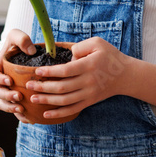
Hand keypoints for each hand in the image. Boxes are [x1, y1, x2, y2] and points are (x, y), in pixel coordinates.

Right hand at [0, 29, 36, 122]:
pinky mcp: (16, 99)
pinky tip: (30, 119)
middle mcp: (0, 82)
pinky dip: (20, 116)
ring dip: (10, 108)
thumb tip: (30, 50)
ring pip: (3, 104)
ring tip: (21, 109)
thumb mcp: (17, 36)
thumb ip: (22, 39)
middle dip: (7, 96)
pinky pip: (14, 110)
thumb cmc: (18, 43)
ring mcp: (7, 91)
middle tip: (19, 97)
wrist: (24, 53)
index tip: (9, 80)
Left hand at [24, 37, 154, 119]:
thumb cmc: (110, 56)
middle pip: (62, 87)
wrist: (126, 75)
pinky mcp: (89, 101)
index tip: (37, 71)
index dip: (50, 72)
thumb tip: (67, 55)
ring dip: (47, 100)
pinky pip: (72, 110)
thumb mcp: (98, 43)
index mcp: (89, 66)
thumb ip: (80, 46)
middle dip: (43, 87)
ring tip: (33, 98)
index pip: (66, 71)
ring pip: (64, 101)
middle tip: (29, 85)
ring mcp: (89, 94)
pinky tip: (46, 113)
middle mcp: (88, 81)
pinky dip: (58, 113)